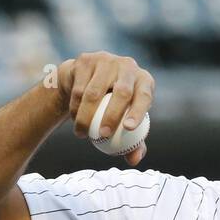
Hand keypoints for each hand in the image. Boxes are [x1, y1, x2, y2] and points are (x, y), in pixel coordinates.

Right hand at [54, 51, 154, 165]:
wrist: (86, 81)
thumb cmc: (113, 107)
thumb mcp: (125, 122)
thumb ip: (133, 142)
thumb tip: (134, 160)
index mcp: (143, 81)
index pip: (145, 96)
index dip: (138, 111)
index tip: (128, 129)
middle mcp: (127, 66)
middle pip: (122, 92)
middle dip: (112, 116)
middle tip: (103, 136)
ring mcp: (106, 60)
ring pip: (94, 92)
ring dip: (86, 117)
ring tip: (82, 134)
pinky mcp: (85, 60)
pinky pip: (78, 89)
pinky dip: (75, 108)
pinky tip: (74, 120)